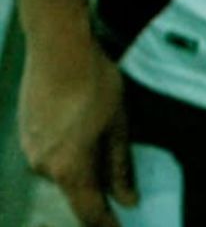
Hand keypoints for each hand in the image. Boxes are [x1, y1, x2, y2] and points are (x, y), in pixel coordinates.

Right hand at [20, 35, 137, 226]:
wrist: (57, 46)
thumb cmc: (94, 82)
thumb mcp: (118, 123)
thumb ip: (121, 165)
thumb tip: (128, 199)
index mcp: (69, 169)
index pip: (90, 212)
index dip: (107, 224)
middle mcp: (44, 167)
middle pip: (75, 190)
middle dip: (97, 187)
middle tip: (120, 178)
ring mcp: (30, 150)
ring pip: (62, 169)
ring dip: (81, 162)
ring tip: (101, 133)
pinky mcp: (25, 132)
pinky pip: (50, 151)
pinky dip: (68, 147)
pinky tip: (80, 121)